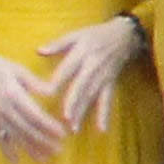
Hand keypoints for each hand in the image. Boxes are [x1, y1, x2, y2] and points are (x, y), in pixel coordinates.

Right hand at [0, 44, 68, 161]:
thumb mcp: (19, 69)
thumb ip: (36, 82)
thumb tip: (53, 91)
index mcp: (12, 94)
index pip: (34, 114)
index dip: (48, 126)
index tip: (62, 135)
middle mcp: (2, 107)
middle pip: (25, 128)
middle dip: (42, 141)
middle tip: (58, 151)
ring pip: (13, 136)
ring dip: (28, 149)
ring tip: (43, 159)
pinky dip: (6, 150)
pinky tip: (16, 160)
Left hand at [35, 16, 143, 134]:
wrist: (125, 36)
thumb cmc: (96, 35)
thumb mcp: (77, 34)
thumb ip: (58, 44)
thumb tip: (38, 51)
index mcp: (82, 53)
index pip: (67, 70)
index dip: (57, 81)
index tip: (45, 94)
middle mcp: (93, 66)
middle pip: (81, 87)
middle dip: (74, 102)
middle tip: (65, 117)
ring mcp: (103, 76)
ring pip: (92, 96)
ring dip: (84, 111)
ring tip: (74, 127)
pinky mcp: (111, 83)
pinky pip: (108, 100)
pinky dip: (105, 115)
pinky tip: (102, 129)